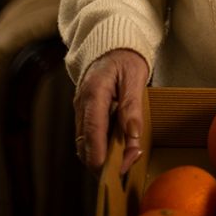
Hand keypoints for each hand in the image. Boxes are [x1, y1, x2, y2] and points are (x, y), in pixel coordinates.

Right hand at [73, 48, 148, 176]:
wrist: (112, 43)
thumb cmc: (125, 58)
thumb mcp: (135, 77)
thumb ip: (132, 107)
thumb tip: (133, 136)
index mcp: (94, 93)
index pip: (92, 131)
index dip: (100, 155)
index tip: (113, 171)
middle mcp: (81, 103)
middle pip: (85, 143)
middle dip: (101, 162)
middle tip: (126, 171)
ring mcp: (80, 109)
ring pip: (84, 142)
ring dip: (100, 157)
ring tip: (124, 164)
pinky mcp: (84, 112)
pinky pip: (88, 135)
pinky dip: (99, 147)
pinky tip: (116, 151)